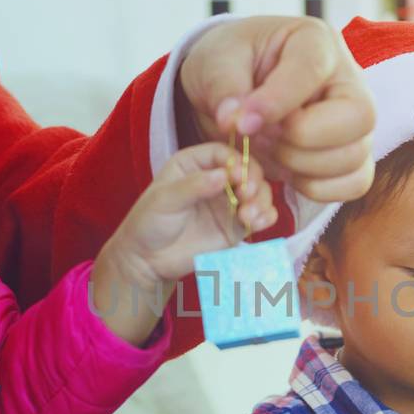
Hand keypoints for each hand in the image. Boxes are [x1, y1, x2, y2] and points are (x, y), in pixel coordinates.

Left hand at [91, 142, 276, 344]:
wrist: (148, 261)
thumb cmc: (149, 222)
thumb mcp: (164, 199)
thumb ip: (193, 186)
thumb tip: (224, 175)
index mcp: (195, 164)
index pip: (223, 153)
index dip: (236, 160)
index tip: (238, 175)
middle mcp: (216, 179)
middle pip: (247, 170)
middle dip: (253, 181)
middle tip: (247, 195)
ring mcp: (229, 203)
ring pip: (257, 193)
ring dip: (261, 200)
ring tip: (249, 216)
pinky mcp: (236, 226)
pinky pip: (259, 217)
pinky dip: (265, 217)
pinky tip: (259, 223)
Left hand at [179, 16, 375, 203]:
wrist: (237, 87)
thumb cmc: (230, 64)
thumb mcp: (215, 61)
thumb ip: (223, 87)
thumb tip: (234, 122)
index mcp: (314, 41)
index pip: (313, 70)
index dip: (277, 102)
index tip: (241, 123)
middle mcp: (348, 78)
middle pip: (360, 117)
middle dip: (303, 138)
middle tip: (264, 137)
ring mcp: (356, 120)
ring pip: (356, 156)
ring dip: (304, 167)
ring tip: (271, 151)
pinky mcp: (353, 154)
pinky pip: (355, 183)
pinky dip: (318, 189)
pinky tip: (288, 174)